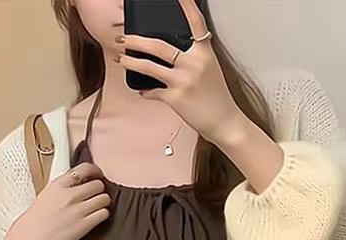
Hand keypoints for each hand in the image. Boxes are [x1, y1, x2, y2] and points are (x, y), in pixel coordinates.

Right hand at [1, 161, 111, 239]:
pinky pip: (104, 213)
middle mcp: (69, 194)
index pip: (84, 168)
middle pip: (98, 184)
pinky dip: (103, 216)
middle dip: (99, 191)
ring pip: (104, 198)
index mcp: (57, 185)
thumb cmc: (35, 223)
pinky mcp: (84, 224)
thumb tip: (77, 185)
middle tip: (96, 197)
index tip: (98, 176)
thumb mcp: (45, 196)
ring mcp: (77, 209)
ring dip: (103, 203)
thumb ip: (62, 189)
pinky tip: (96, 220)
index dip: (95, 171)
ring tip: (96, 209)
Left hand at [117, 0, 244, 146]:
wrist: (224, 122)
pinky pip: (153, 91)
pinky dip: (146, 91)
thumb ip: (192, 57)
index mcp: (203, 52)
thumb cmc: (216, 96)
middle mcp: (193, 63)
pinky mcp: (175, 98)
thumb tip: (168, 52)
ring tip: (121, 59)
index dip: (187, 5)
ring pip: (149, 66)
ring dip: (131, 62)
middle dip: (136, 40)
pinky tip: (143, 91)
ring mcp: (183, 80)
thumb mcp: (209, 69)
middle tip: (123, 38)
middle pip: (158, 45)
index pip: (195, 22)